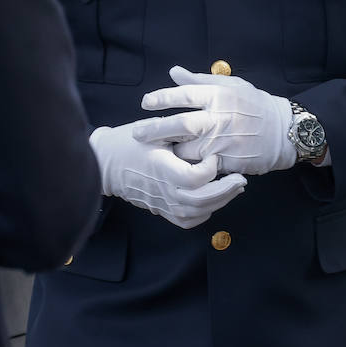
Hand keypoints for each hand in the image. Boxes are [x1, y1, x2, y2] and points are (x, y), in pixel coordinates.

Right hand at [89, 123, 245, 228]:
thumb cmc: (128, 142)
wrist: (104, 163)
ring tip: (234, 189)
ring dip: (219, 202)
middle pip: (200, 201)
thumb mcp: (151, 129)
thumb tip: (205, 125)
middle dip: (225, 191)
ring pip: (196, 213)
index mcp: (160, 167)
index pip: (194, 178)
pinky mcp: (160, 210)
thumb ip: (177, 130)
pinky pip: (186, 220)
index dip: (209, 169)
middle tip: (240, 179)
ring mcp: (161, 203)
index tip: (213, 156)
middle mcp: (162, 190)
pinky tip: (214, 201)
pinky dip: (203, 214)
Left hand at [135, 66, 294, 175]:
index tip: (145, 103)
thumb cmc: (255, 105)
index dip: (162, 98)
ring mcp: (224, 142)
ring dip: (169, 151)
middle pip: (180, 124)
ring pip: (187, 150)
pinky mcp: (227, 162)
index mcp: (220, 95)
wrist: (283, 132)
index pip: (184, 95)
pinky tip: (175, 165)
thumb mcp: (232, 85)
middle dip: (154, 129)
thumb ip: (200, 80)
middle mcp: (220, 118)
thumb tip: (173, 72)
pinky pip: (200, 166)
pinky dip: (187, 166)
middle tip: (136, 133)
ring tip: (154, 151)